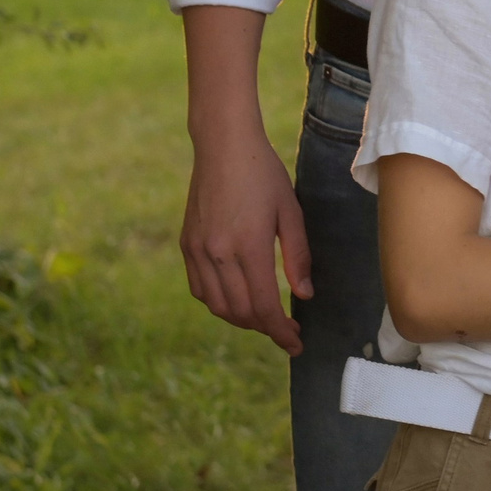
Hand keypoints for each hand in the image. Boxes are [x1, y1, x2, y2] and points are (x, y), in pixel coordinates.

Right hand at [181, 118, 311, 356]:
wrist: (223, 147)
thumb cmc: (264, 174)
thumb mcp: (291, 212)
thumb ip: (297, 257)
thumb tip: (304, 296)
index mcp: (248, 246)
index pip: (263, 306)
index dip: (281, 331)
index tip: (297, 343)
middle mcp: (217, 253)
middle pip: (240, 312)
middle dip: (265, 328)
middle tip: (287, 332)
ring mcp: (197, 250)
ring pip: (217, 306)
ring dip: (241, 320)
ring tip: (265, 319)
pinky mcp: (187, 245)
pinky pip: (200, 289)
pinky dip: (218, 303)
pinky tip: (236, 300)